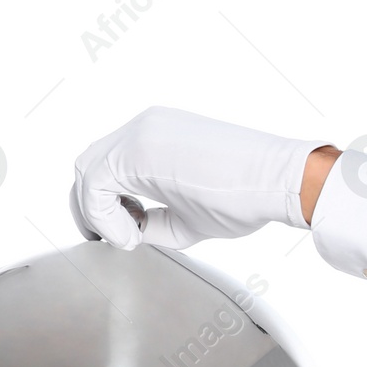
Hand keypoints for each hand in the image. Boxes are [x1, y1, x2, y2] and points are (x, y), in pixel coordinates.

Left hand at [70, 105, 333, 249]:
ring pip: (88, 172)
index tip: (126, 233)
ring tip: (128, 238)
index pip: (108, 165)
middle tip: (108, 239)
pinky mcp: (139, 148)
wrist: (278, 181)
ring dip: (98, 212)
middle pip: (90, 164)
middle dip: (91, 207)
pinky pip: (97, 183)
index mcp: (156, 136)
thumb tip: (128, 234)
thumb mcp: (187, 215)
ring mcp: (140, 134)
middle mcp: (143, 128)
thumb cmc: (249, 196)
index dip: (104, 205)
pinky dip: (104, 215)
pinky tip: (132, 236)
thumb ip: (151, 220)